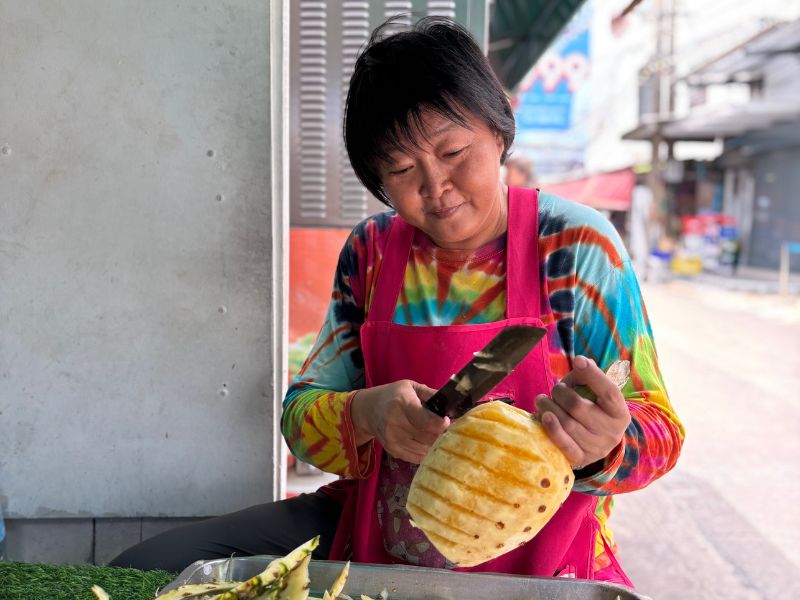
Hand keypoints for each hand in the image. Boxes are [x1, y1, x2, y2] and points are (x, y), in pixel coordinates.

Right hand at [350, 379, 449, 463]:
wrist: (368, 409)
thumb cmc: (393, 395)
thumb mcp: (411, 386)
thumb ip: (431, 393)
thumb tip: (450, 403)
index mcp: (402, 404)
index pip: (426, 421)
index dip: (441, 423)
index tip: (447, 420)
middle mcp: (396, 423)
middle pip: (428, 437)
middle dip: (441, 434)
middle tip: (446, 429)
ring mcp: (393, 439)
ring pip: (424, 449)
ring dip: (435, 443)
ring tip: (436, 434)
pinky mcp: (393, 450)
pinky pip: (417, 457)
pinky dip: (426, 452)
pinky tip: (427, 443)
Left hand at [534, 356, 630, 470]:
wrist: (596, 443)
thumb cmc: (593, 410)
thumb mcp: (596, 394)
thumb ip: (588, 377)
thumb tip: (580, 363)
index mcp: (620, 413)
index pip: (609, 392)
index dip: (593, 375)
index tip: (578, 360)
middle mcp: (612, 432)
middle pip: (578, 406)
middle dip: (560, 392)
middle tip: (555, 389)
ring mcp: (597, 448)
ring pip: (566, 423)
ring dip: (549, 407)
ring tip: (542, 400)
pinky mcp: (581, 459)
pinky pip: (564, 445)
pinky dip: (552, 429)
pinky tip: (544, 416)